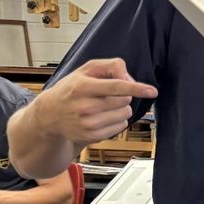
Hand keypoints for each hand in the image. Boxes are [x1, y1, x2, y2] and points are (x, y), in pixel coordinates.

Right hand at [35, 58, 156, 142]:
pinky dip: (117, 121)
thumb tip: (129, 78)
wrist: (50, 115)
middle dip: (123, 95)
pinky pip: (120, 126)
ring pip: (125, 114)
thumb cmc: (71, 89)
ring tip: (104, 106)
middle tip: (108, 94)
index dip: (136, 88)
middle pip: (125, 100)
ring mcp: (88, 124)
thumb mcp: (86, 70)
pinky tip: (102, 117)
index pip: (116, 87)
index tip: (152, 91)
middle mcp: (85, 107)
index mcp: (83, 87)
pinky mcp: (92, 136)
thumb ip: (110, 66)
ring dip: (121, 109)